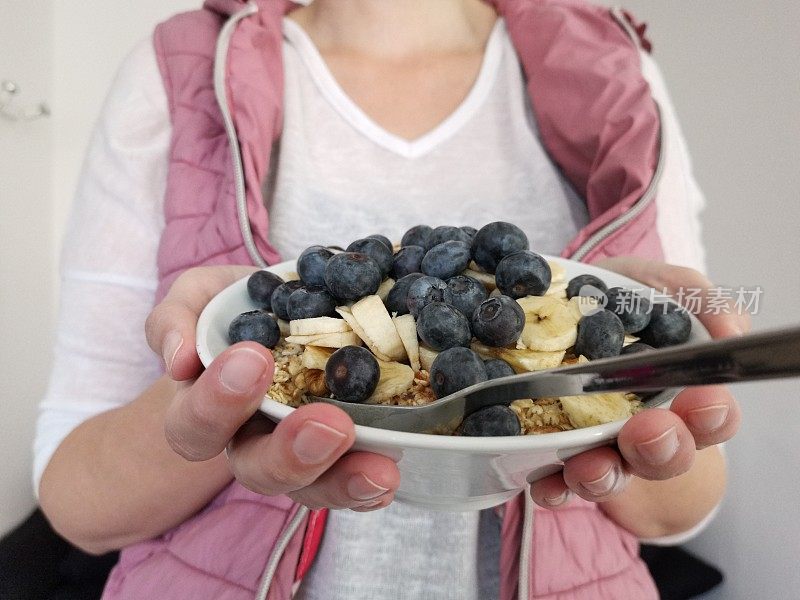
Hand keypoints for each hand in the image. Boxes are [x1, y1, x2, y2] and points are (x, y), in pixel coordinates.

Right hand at [145, 266, 399, 510]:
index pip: (196, 424)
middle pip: (257, 470)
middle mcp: (249, 440)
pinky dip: (370, 487)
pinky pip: (351, 483)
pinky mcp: (341, 453)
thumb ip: (176, 318)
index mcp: (206, 408)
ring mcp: (297, 452)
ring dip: (343, 480)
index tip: (254, 359)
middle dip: (291, 453)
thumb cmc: (235, 309)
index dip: (219, 403)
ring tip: (379, 469)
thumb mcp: (200, 297)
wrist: (286, 309)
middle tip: (330, 424)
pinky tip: (388, 479)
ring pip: (311, 488)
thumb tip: (179, 359)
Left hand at [529, 257, 746, 507]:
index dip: (712, 414)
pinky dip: (553, 487)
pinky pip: (557, 483)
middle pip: (666, 456)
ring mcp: (601, 448)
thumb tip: (728, 330)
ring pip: (610, 475)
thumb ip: (697, 299)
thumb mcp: (660, 287)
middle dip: (661, 448)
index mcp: (681, 395)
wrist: (563, 307)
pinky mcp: (556, 459)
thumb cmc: (622, 302)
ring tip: (589, 465)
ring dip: (603, 474)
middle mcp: (645, 431)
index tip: (703, 399)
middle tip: (648, 430)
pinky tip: (543, 483)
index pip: (712, 416)